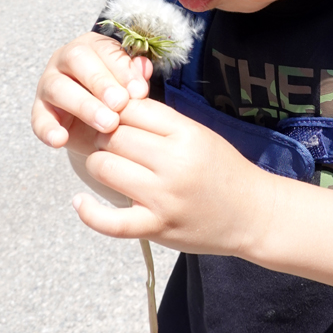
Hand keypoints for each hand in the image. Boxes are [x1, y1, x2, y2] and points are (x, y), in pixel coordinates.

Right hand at [31, 30, 151, 152]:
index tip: (139, 92)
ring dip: (84, 106)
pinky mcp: (39, 110)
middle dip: (101, 82)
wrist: (99, 129)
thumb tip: (145, 67)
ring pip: (58, 87)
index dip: (122, 69)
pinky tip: (61, 140)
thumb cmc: (117, 99)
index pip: (104, 49)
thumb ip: (137, 77)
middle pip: (76, 59)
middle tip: (120, 104)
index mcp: (93, 46)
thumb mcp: (130, 87)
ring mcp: (49, 83)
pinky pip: (38, 118)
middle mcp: (65, 59)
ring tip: (108, 124)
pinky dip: (48, 129)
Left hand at [74, 96, 276, 256]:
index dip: (115, 110)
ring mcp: (164, 197)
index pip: (131, 108)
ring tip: (109, 166)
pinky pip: (110, 221)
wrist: (253, 213)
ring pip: (104, 168)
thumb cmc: (223, 170)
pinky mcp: (157, 227)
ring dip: (99, 165)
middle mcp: (174, 162)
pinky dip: (89, 212)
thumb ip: (162, 122)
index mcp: (186, 133)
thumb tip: (116, 106)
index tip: (115, 117)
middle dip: (104, 136)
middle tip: (111, 143)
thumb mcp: (199, 134)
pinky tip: (80, 202)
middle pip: (113, 136)